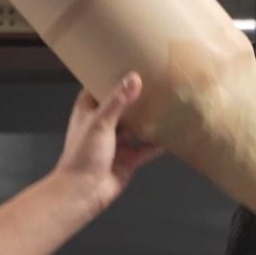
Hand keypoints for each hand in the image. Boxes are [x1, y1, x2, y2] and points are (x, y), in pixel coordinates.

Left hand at [52, 72, 160, 216]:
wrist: (84, 193)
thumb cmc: (84, 155)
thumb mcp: (100, 122)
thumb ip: (118, 101)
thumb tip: (135, 77)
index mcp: (88, 111)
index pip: (99, 87)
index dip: (112, 75)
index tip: (129, 61)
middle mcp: (102, 124)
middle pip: (122, 106)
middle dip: (136, 96)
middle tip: (156, 80)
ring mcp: (116, 143)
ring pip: (136, 127)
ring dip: (149, 119)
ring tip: (167, 102)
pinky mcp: (129, 159)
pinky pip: (146, 148)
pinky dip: (157, 142)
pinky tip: (172, 133)